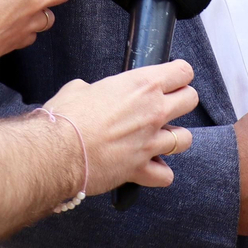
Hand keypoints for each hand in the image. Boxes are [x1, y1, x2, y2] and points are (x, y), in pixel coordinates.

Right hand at [43, 61, 198, 194]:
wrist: (56, 152)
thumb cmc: (66, 118)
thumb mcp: (79, 89)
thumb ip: (95, 90)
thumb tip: (90, 94)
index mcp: (141, 85)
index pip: (182, 71)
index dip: (178, 74)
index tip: (171, 79)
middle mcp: (153, 111)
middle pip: (191, 100)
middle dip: (181, 101)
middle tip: (166, 105)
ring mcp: (151, 142)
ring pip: (185, 139)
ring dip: (174, 138)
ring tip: (158, 138)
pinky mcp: (141, 169)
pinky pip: (165, 175)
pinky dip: (159, 173)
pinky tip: (148, 167)